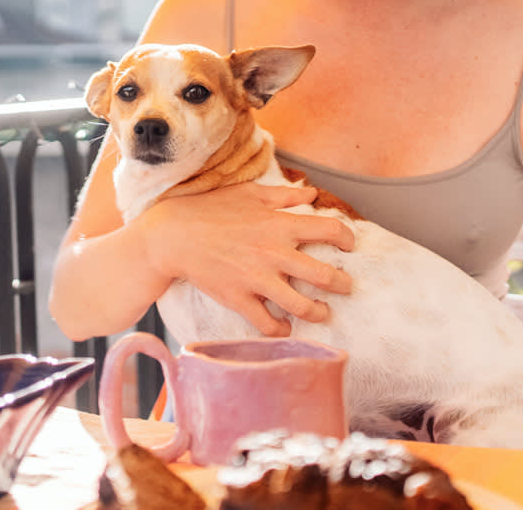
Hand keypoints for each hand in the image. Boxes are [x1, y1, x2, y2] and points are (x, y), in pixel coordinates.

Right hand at [141, 182, 356, 335]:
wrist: (172, 235)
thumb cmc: (211, 209)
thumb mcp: (249, 193)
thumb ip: (284, 195)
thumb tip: (312, 193)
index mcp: (279, 224)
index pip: (330, 231)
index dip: (347, 238)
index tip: (349, 245)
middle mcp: (274, 253)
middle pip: (324, 275)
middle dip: (342, 284)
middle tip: (345, 286)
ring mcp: (257, 279)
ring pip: (301, 306)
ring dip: (318, 312)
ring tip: (322, 312)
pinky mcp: (239, 299)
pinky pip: (268, 324)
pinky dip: (281, 329)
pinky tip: (285, 326)